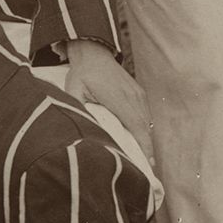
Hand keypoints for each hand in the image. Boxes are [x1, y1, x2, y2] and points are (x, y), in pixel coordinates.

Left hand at [63, 40, 153, 164]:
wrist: (92, 52)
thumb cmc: (82, 73)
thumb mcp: (74, 89)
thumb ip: (78, 106)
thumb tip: (80, 125)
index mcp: (119, 98)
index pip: (136, 126)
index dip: (143, 146)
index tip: (148, 163)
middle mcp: (133, 97)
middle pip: (144, 128)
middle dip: (146, 149)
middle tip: (146, 170)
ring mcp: (138, 94)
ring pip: (146, 122)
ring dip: (145, 140)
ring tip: (144, 160)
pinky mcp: (139, 93)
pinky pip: (144, 114)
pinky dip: (143, 128)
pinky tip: (139, 140)